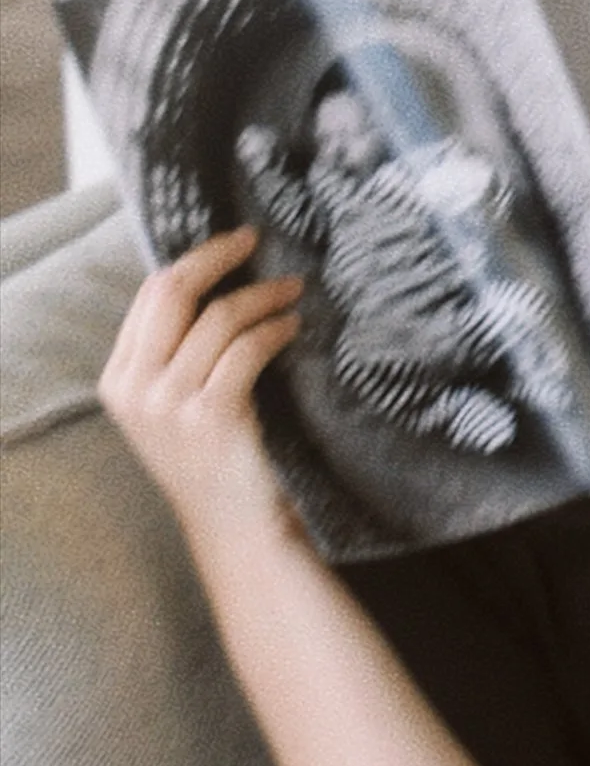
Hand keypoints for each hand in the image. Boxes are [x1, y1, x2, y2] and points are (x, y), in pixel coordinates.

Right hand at [99, 226, 304, 554]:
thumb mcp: (172, 403)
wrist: (234, 526)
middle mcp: (135, 389)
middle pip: (173, 291)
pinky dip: (276, 328)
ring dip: (263, 294)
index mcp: (119, 379)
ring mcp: (169, 404)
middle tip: (255, 240)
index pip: (150, 295)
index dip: (194, 260)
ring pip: (218, 316)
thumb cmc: (213, 456)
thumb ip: (175, 351)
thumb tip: (212, 276)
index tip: (232, 244)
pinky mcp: (211, 416)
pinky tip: (294, 327)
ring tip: (293, 290)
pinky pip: (249, 347)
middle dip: (218, 256)